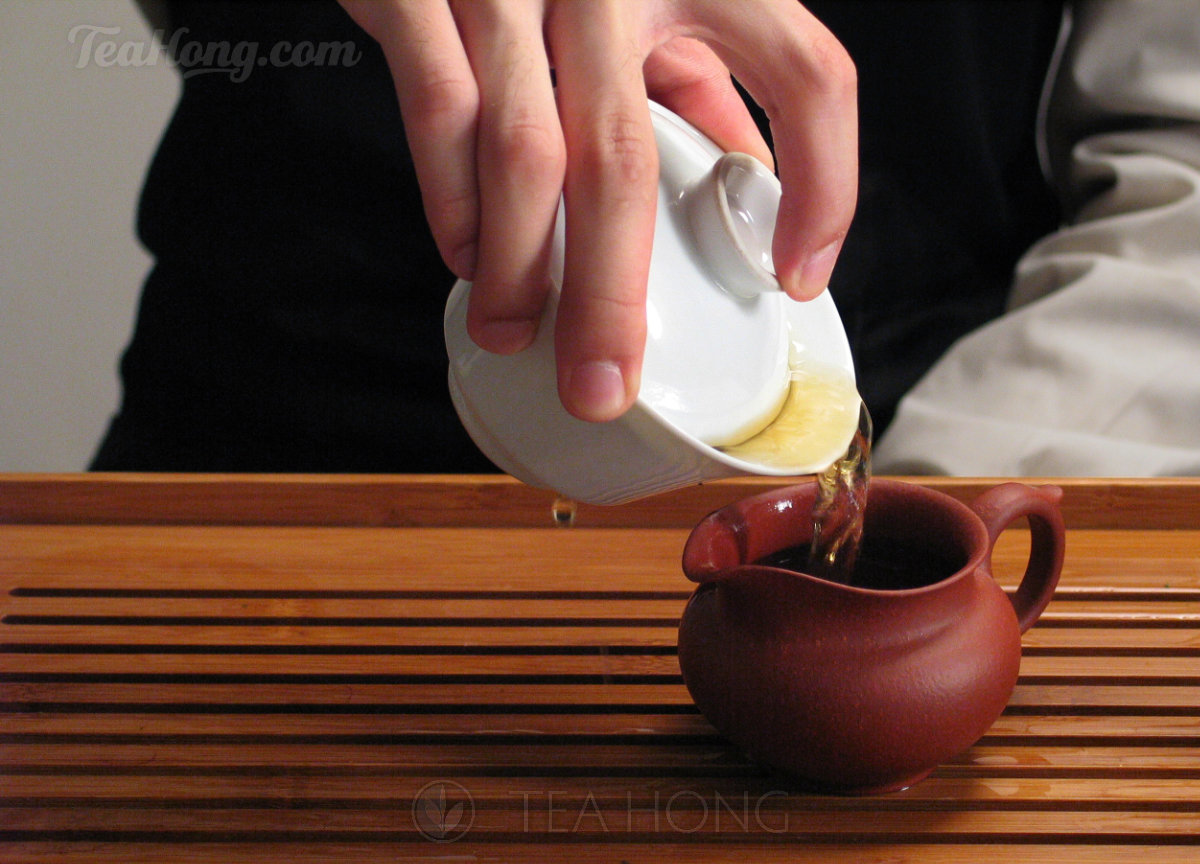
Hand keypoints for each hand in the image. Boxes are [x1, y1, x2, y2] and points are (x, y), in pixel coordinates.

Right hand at [340, 0, 856, 421]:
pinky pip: (442, 114)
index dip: (823, 186)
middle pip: (627, 157)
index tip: (797, 277)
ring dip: (518, 269)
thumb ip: (700, 62)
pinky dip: (453, 204)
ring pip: (523, 155)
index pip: (808, 73)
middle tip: (603, 382)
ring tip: (518, 334)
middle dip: (611, 294)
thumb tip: (736, 164)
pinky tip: (466, 257)